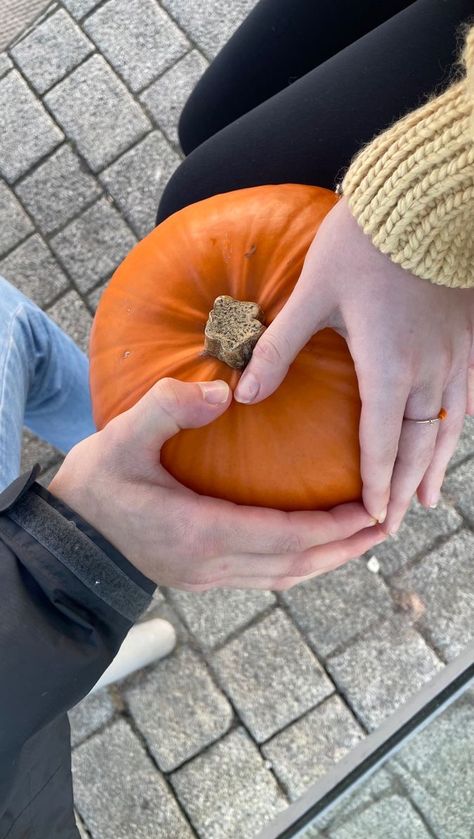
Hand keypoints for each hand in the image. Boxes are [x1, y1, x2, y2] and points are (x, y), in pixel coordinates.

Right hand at [49, 377, 383, 590]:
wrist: (68, 538)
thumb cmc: (95, 486)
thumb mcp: (121, 439)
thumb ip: (166, 409)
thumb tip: (222, 394)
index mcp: (198, 532)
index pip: (283, 536)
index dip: (331, 526)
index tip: (368, 507)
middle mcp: (211, 563)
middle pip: (296, 564)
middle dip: (345, 547)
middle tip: (384, 523)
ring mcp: (208, 576)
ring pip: (284, 576)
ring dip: (328, 559)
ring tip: (362, 537)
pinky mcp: (203, 575)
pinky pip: (267, 575)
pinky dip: (299, 561)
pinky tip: (313, 545)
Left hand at [234, 197, 473, 534]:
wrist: (423, 200)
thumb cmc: (363, 244)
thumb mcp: (313, 295)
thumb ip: (279, 349)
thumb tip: (243, 394)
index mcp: (388, 366)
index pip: (381, 443)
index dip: (376, 484)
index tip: (371, 518)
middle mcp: (428, 369)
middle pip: (418, 445)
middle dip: (405, 489)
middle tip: (396, 525)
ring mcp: (454, 354)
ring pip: (449, 426)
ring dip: (436, 466)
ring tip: (430, 500)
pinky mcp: (467, 336)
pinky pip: (467, 395)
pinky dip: (458, 426)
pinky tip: (454, 436)